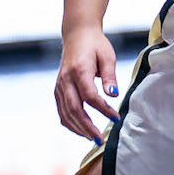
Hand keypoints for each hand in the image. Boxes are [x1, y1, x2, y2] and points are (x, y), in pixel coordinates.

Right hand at [54, 26, 119, 141]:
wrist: (77, 34)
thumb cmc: (95, 44)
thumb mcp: (107, 56)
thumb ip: (110, 77)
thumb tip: (113, 96)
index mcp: (79, 70)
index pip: (90, 96)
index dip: (103, 109)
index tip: (116, 118)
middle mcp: (65, 79)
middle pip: (74, 109)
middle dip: (87, 127)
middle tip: (100, 140)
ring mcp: (59, 85)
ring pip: (66, 113)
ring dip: (79, 129)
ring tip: (93, 139)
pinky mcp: (58, 89)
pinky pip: (62, 111)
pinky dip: (70, 123)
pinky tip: (82, 130)